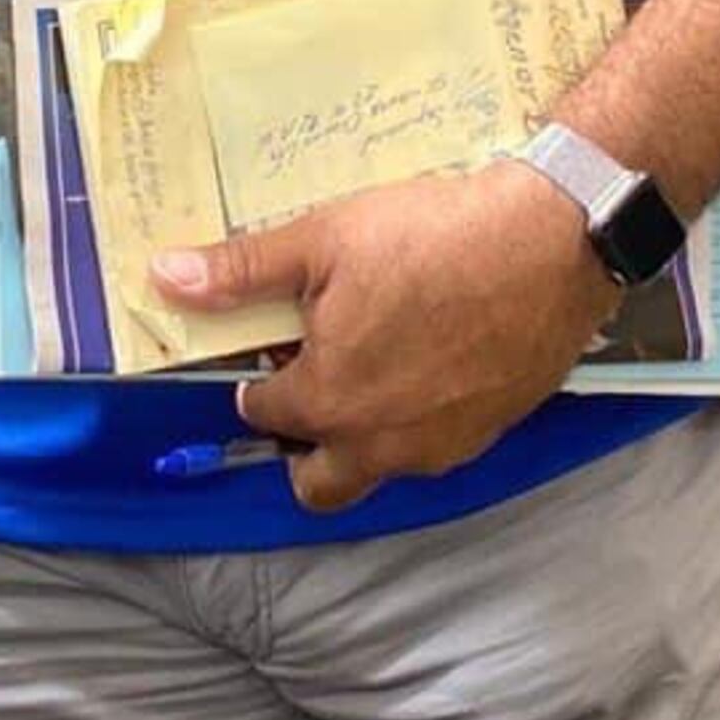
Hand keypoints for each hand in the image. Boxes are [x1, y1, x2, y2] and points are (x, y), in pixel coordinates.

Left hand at [153, 158, 619, 516]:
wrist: (554, 240)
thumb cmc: (431, 236)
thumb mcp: (322, 239)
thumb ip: (240, 271)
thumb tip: (165, 279)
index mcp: (327, 402)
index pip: (264, 413)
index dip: (260, 378)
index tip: (274, 343)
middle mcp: (380, 444)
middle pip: (317, 482)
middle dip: (300, 446)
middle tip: (311, 380)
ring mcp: (441, 446)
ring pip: (379, 467)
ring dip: (361, 434)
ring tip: (374, 361)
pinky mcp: (492, 431)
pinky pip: (434, 447)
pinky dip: (417, 420)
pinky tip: (431, 359)